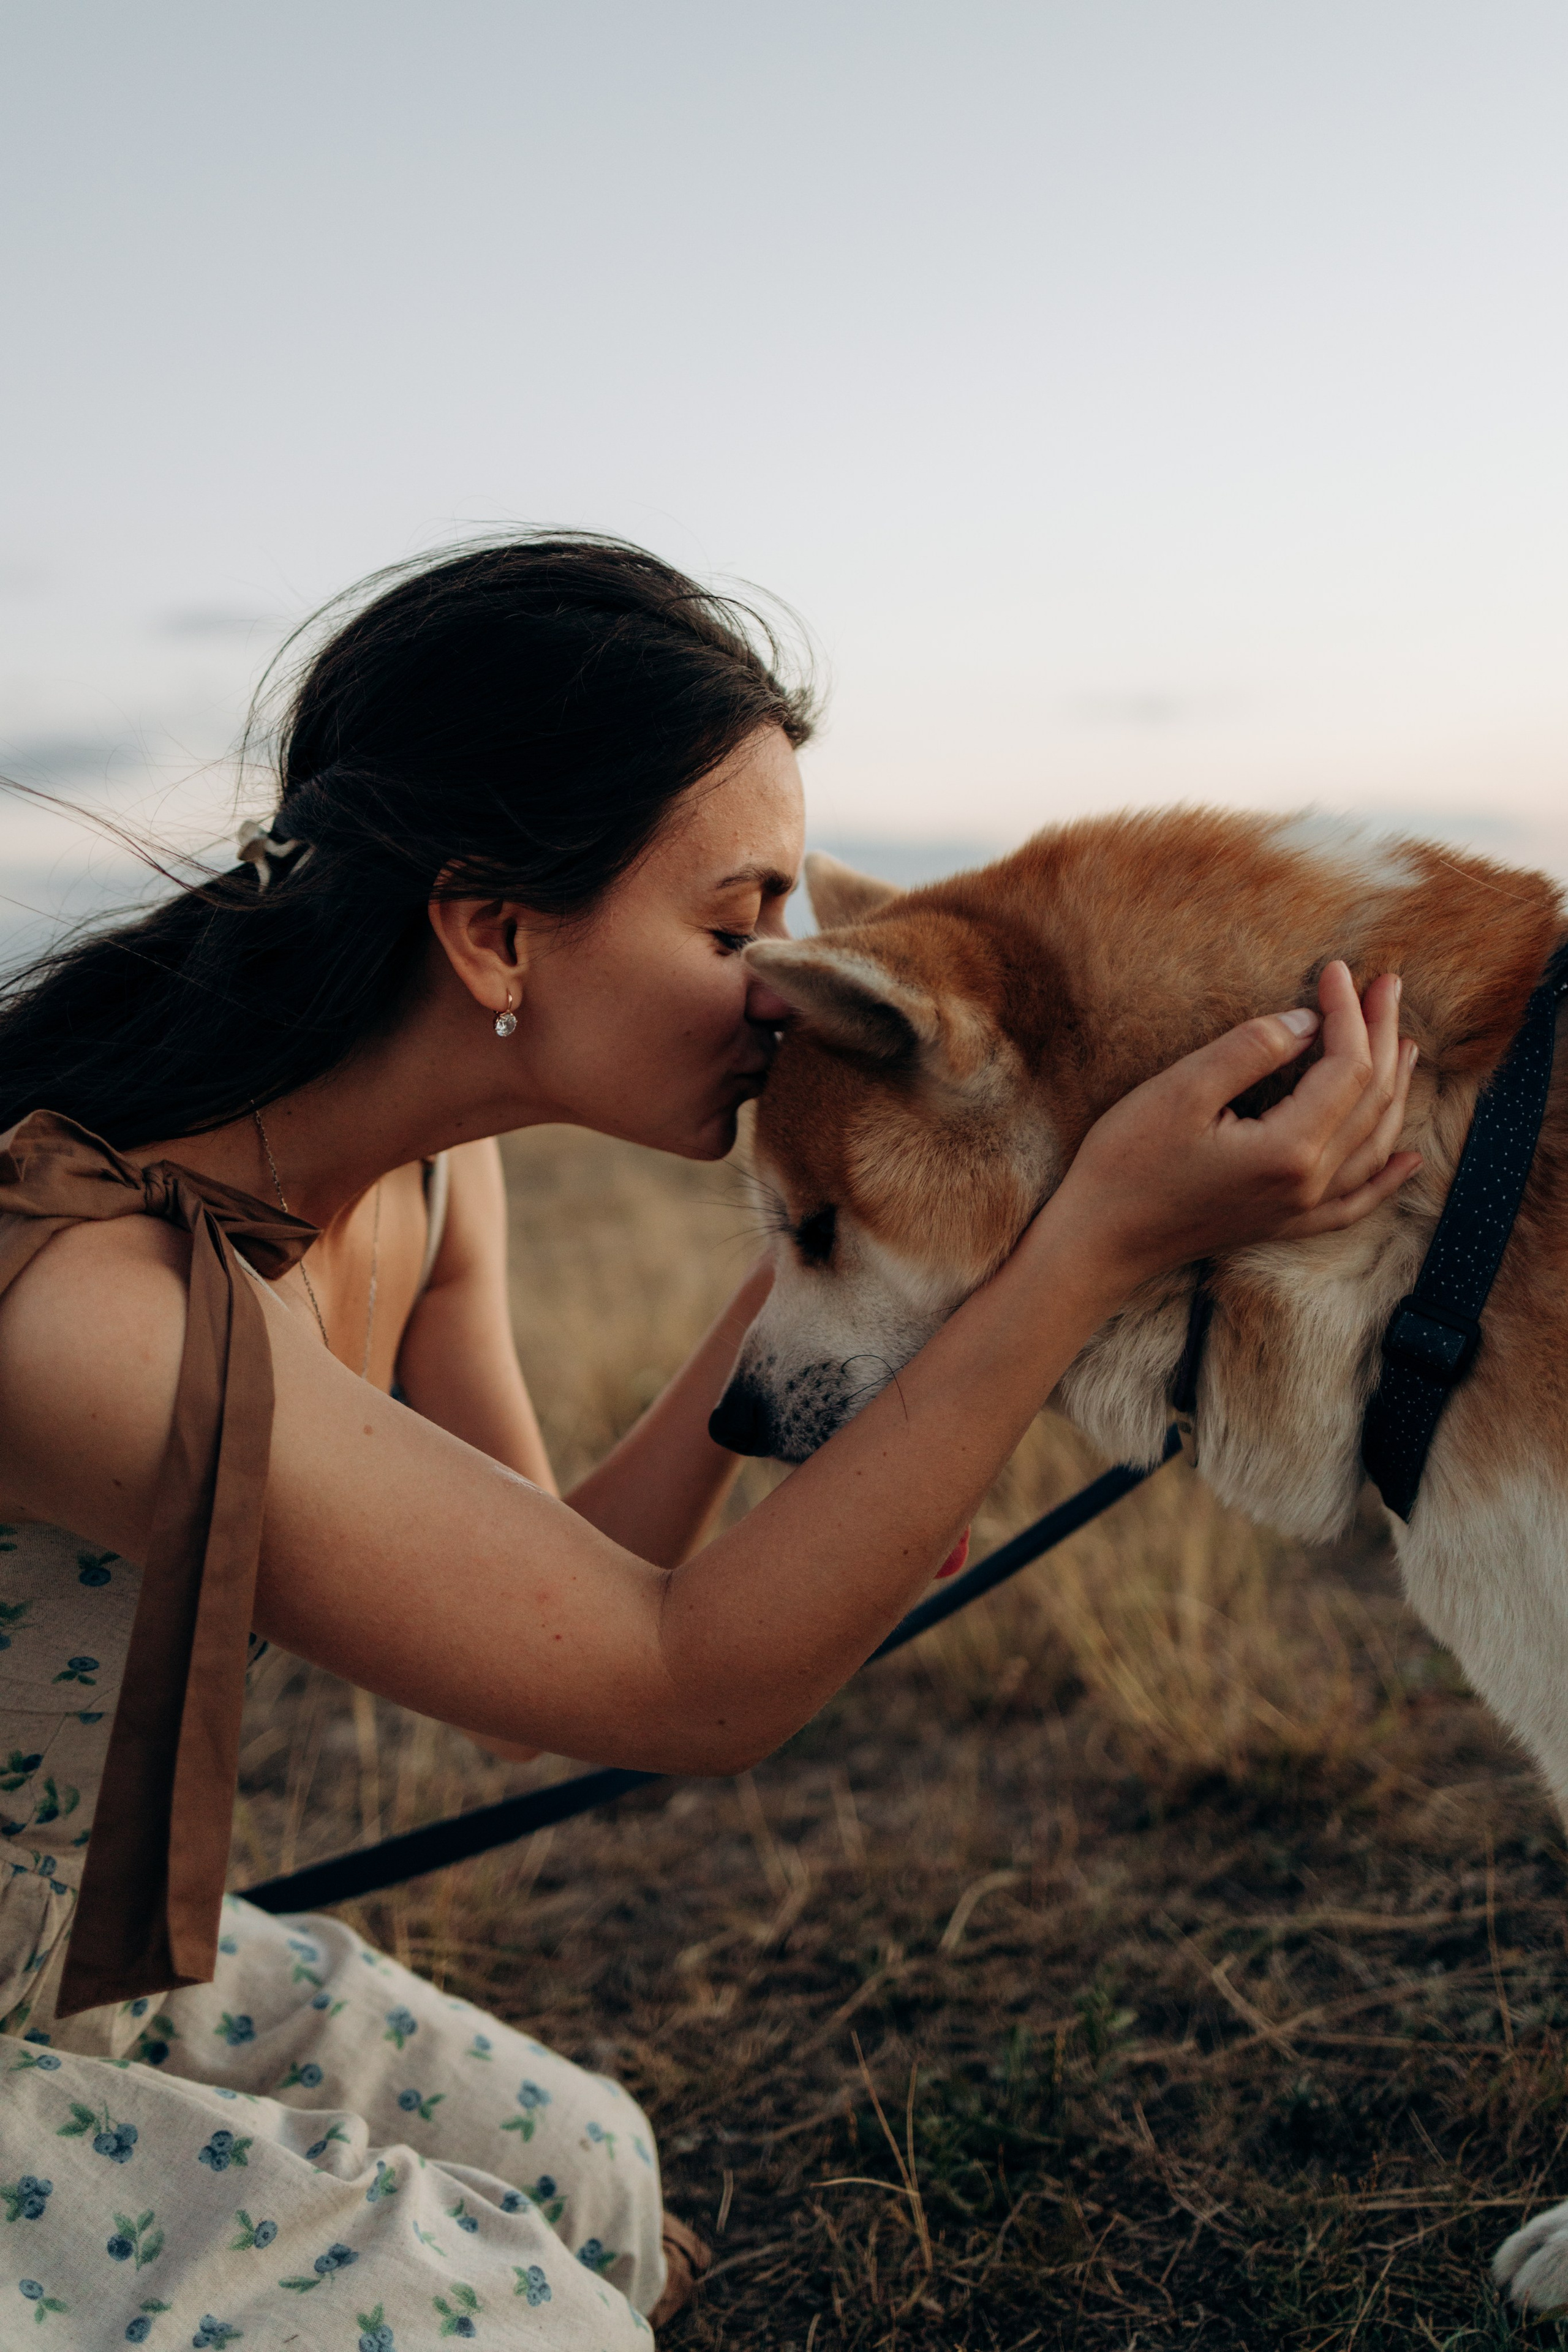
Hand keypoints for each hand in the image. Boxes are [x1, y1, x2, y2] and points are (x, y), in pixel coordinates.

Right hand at [1055, 963, 1418, 1288]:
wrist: (1098, 1242)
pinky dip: (1388, 1177)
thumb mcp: (1182, 1090)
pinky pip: (1356, 1202)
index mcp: (1288, 1149)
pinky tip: (1409, 1159)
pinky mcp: (1284, 1225)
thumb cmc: (1128, 1164)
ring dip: (1395, 1089)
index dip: (1347, 1012)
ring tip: (1404, 1044)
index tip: (1333, 969)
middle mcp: (1308, 1185)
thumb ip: (1251, 1050)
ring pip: (1374, 1143)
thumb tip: (1307, 1022)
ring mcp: (1300, 1210)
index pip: (1346, 1067)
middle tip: (1386, 984)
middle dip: (1382, 1035)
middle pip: (1371, 1099)